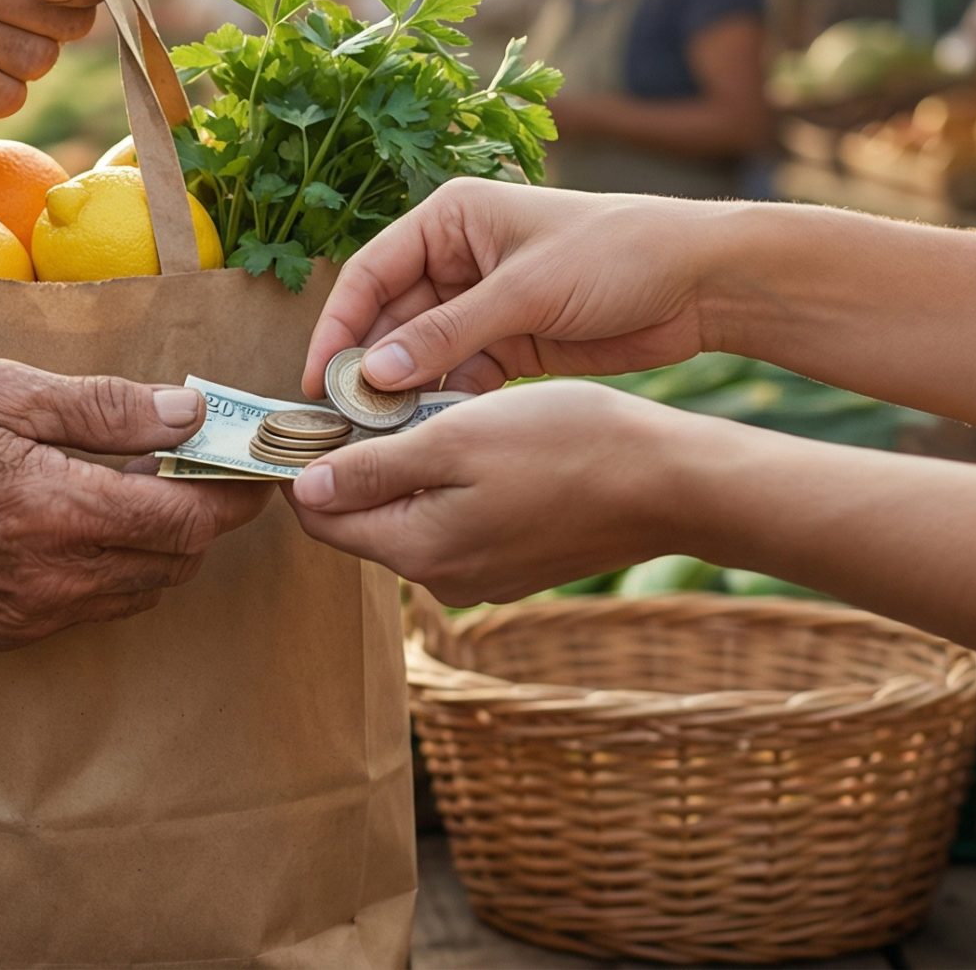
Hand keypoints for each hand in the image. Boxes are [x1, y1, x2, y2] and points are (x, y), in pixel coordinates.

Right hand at [0, 361, 269, 648]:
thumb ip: (103, 407)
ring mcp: (29, 614)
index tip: (250, 464)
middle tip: (193, 464)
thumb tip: (187, 412)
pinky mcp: (6, 632)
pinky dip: (111, 570)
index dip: (231, 493)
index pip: (186, 521)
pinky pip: (91, 608)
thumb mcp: (2, 392)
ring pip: (139, 592)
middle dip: (199, 516)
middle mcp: (53, 578)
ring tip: (135, 488)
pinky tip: (82, 524)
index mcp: (58, 510)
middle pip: (175, 563)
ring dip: (158, 547)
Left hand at [286, 381, 694, 606]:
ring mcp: (485, 577)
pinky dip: (455, 481)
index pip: (321, 518)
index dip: (308, 462)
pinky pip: (460, 521)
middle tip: (387, 394)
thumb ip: (373, 470)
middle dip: (363, 459)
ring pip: (415, 514)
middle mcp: (444, 580)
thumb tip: (304, 490)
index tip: (321, 407)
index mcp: (419, 552)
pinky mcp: (518, 564)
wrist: (671, 484)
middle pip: (366, 517)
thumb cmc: (567, 447)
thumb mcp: (455, 438)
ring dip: (412, 465)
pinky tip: (484, 437)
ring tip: (442, 408)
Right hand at [301, 178, 733, 398]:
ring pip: (421, 353)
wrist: (701, 282)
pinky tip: (432, 434)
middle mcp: (458, 258)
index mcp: (451, 219)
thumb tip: (374, 373)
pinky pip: (460, 375)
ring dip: (405, 392)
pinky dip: (446, 402)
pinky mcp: (511, 341)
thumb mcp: (524, 292)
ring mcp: (483, 302)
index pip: (370, 273)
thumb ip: (446, 333)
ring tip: (382, 437)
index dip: (338, 326)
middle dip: (368, 368)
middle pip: (390, 318)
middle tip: (344, 422)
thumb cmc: (615, 255)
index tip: (318, 380)